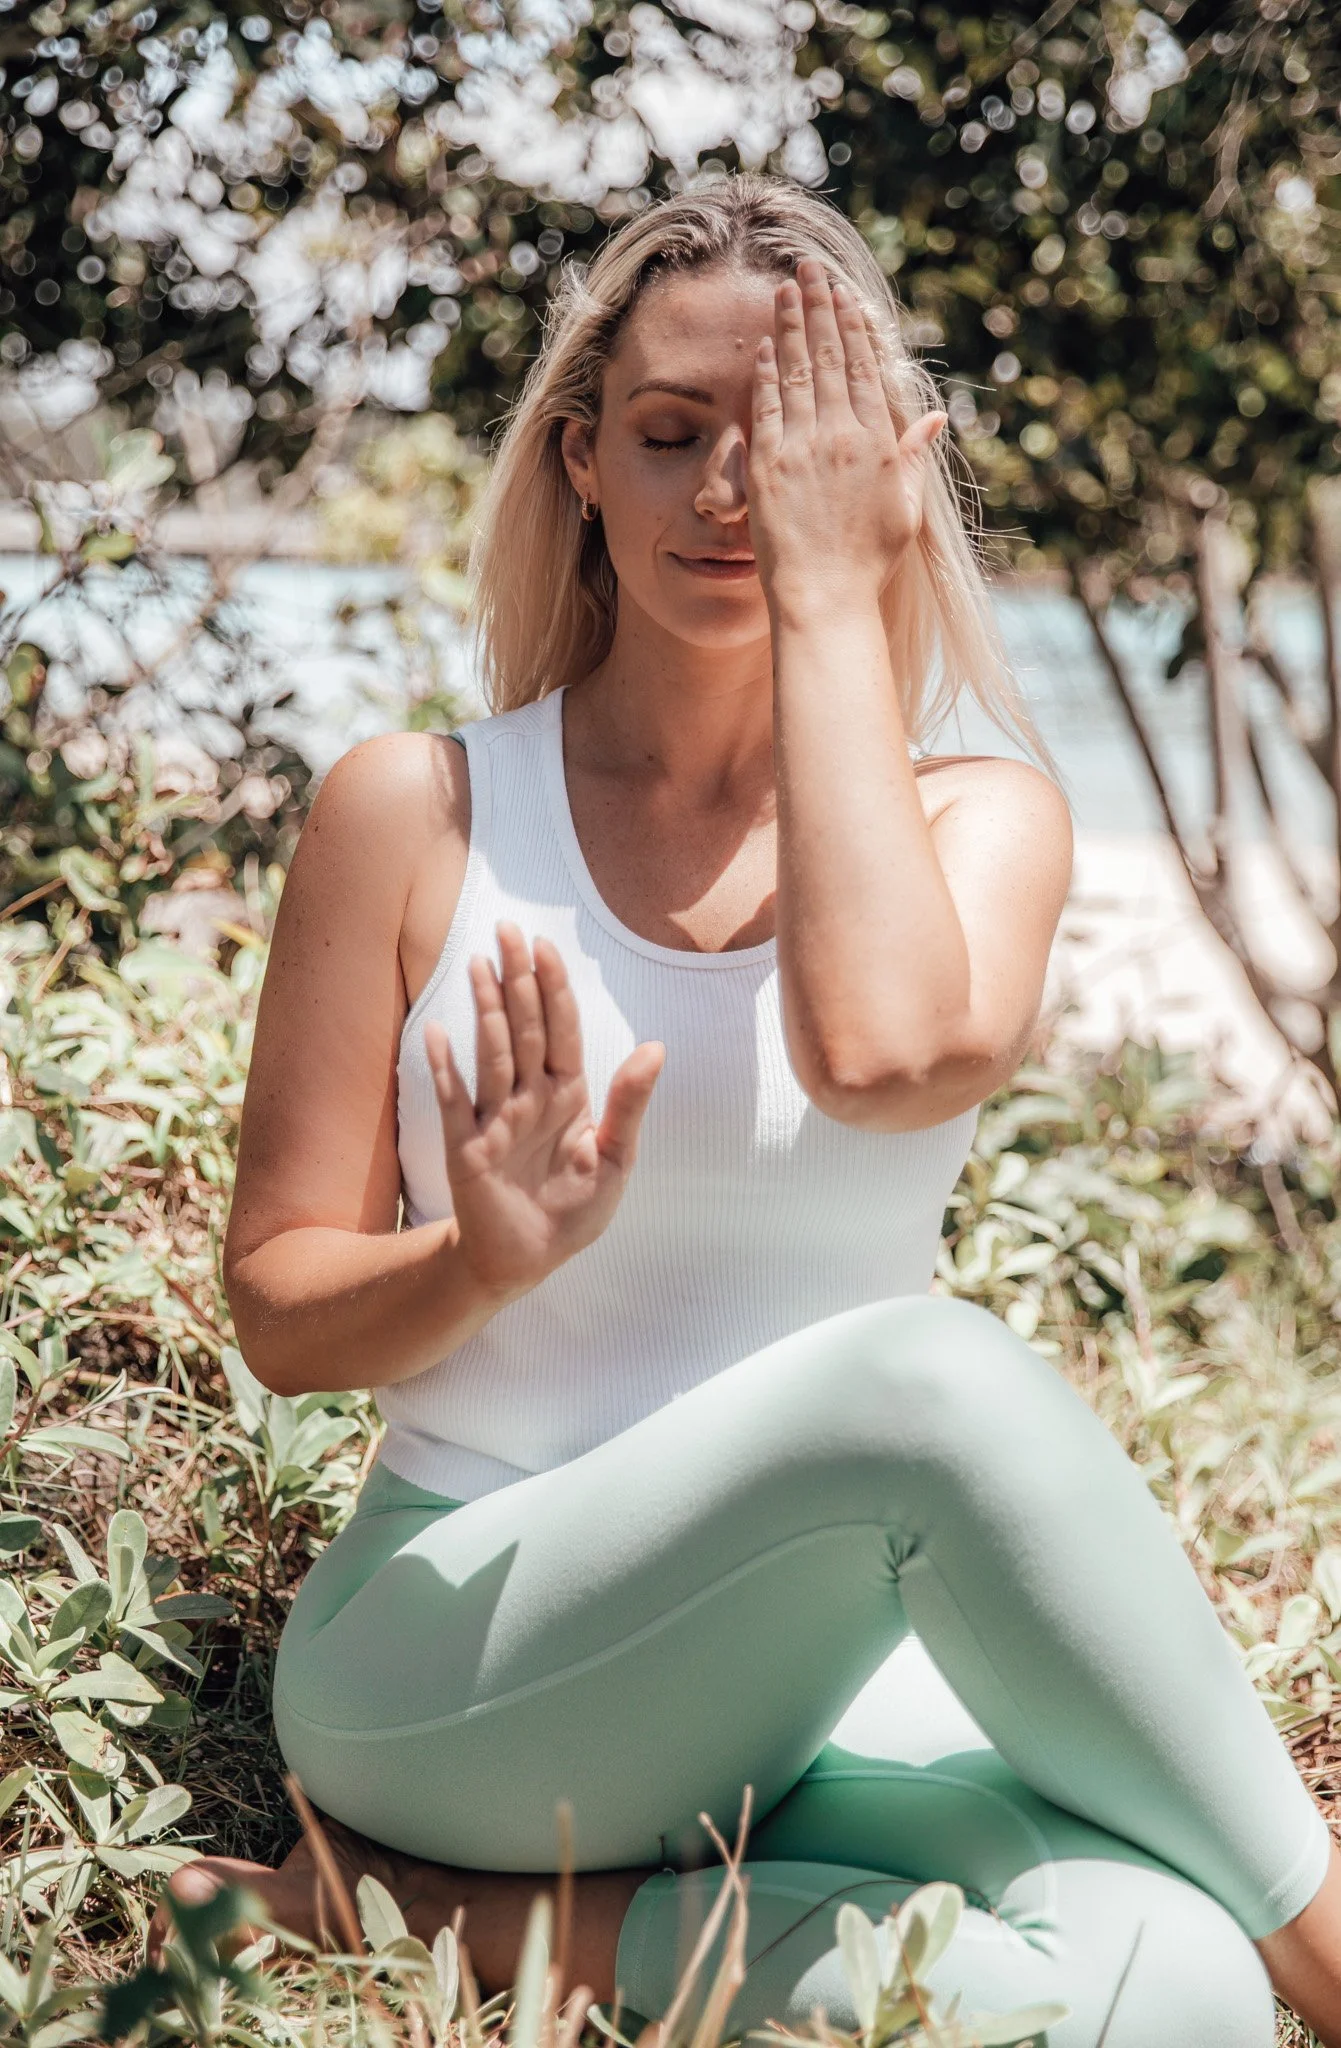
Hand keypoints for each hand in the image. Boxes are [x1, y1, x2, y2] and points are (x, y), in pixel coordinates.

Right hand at [422, 921, 664, 1299]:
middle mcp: (529, 1097)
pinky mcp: (465, 1147)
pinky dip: (444, 1069)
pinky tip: (435, 1033)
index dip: (554, 989)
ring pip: (492, 1053)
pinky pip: (453, 1101)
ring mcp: (494, 1118)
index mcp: (568, 1094)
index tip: (545, 946)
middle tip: (508, 931)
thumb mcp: (616, 1158)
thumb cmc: (574, 1209)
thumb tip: (656, 1046)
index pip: (561, 1030)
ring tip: (479, 965)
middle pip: (525, 1028)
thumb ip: (629, 1103)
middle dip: (518, 980)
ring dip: (487, 1011)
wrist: (531, 1259)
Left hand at [747, 255, 946, 613]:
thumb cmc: (867, 561)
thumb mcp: (905, 508)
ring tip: (784, 289)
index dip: (854, 329)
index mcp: (878, 444)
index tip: (845, 296)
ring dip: (791, 325)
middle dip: (819, 308)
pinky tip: (766, 344)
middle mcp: (842, 437)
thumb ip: (914, 458)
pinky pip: (767, 408)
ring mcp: (803, 449)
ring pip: (798, 372)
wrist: (825, 597)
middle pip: (830, 358)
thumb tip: (932, 419)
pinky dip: (767, 373)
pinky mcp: (769, 466)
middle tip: (808, 269)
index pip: (865, 371)